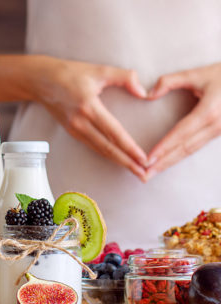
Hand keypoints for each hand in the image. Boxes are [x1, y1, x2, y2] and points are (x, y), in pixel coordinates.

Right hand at [31, 57, 147, 179]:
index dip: (130, 148)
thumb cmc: (70, 73)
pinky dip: (106, 155)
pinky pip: (92, 146)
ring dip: (118, 162)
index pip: (114, 133)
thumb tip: (144, 93)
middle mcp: (80, 123)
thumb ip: (125, 77)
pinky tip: (117, 159)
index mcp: (89, 107)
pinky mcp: (71, 131)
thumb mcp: (99, 70)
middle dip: (127, 163)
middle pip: (108, 148)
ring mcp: (74, 129)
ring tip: (134, 171)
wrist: (41, 81)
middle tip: (144, 175)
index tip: (144, 159)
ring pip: (100, 150)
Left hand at [146, 63, 220, 179]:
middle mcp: (215, 125)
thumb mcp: (198, 73)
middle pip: (184, 149)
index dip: (163, 148)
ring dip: (171, 162)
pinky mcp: (219, 133)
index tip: (148, 159)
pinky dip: (181, 156)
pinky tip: (169, 161)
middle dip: (163, 163)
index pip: (180, 134)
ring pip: (191, 151)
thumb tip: (148, 94)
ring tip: (153, 172)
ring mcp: (219, 131)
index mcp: (208, 112)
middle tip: (145, 175)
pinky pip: (197, 147)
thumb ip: (170, 81)